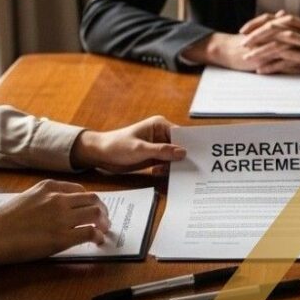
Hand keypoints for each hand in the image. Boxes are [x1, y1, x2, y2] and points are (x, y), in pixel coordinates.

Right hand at [0, 179, 109, 266]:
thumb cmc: (2, 220)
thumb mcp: (26, 198)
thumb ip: (45, 199)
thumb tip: (60, 210)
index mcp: (49, 187)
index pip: (79, 190)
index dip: (89, 201)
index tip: (92, 209)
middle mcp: (59, 199)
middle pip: (93, 200)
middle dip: (102, 209)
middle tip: (104, 219)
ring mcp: (62, 217)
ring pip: (96, 214)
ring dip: (104, 222)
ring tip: (104, 230)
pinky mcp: (62, 237)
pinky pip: (89, 233)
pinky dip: (98, 236)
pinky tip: (97, 241)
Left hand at [71, 115, 185, 172]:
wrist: (100, 154)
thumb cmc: (117, 146)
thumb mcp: (139, 149)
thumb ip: (161, 151)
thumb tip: (183, 152)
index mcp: (160, 125)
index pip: (181, 134)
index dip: (190, 145)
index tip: (199, 157)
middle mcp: (161, 134)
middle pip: (179, 146)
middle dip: (183, 157)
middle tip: (192, 169)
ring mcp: (158, 146)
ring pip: (174, 157)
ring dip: (174, 165)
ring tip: (174, 173)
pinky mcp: (154, 157)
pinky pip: (166, 164)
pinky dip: (166, 170)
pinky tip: (162, 174)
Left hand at [239, 12, 299, 73]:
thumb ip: (288, 25)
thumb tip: (276, 16)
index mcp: (295, 23)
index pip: (270, 19)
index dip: (255, 24)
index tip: (242, 30)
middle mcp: (297, 31)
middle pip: (272, 30)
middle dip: (254, 37)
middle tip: (241, 44)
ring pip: (278, 45)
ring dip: (260, 51)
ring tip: (247, 58)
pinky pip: (286, 61)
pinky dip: (272, 65)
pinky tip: (261, 70)